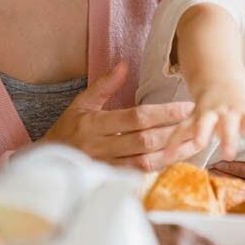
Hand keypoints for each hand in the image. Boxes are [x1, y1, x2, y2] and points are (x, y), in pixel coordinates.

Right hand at [41, 62, 197, 170]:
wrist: (45, 166)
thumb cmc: (66, 131)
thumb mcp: (80, 104)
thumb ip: (104, 85)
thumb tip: (123, 64)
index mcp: (95, 124)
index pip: (137, 118)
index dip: (164, 113)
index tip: (187, 107)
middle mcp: (101, 147)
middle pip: (145, 141)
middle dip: (174, 133)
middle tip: (199, 124)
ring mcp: (105, 166)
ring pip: (145, 162)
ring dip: (172, 154)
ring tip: (195, 143)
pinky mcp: (109, 180)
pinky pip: (139, 176)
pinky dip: (159, 168)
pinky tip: (176, 160)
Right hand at [162, 76, 244, 165]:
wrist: (218, 78)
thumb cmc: (242, 107)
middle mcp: (228, 111)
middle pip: (229, 123)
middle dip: (228, 137)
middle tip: (229, 153)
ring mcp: (209, 112)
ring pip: (203, 121)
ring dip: (200, 132)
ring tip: (199, 145)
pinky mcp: (192, 116)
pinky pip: (181, 129)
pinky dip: (173, 142)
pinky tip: (167, 157)